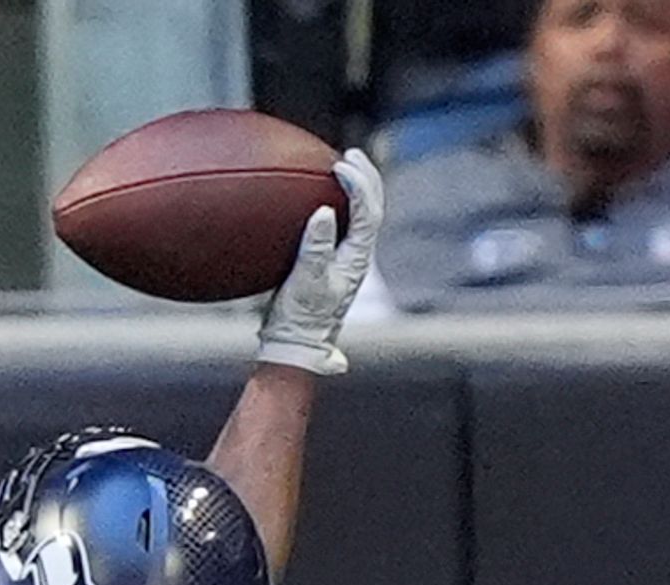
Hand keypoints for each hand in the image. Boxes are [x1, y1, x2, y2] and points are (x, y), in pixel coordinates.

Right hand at [255, 148, 382, 376]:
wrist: (296, 345)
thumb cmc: (301, 318)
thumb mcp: (305, 283)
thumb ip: (316, 247)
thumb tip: (325, 211)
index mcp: (357, 258)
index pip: (368, 211)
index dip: (358, 185)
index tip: (339, 166)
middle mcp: (357, 256)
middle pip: (373, 208)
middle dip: (366, 177)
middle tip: (351, 155)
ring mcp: (345, 259)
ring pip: (362, 215)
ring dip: (357, 188)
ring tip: (343, 167)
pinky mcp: (331, 263)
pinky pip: (343, 225)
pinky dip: (339, 204)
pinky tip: (322, 198)